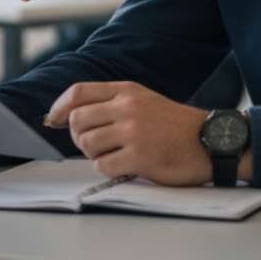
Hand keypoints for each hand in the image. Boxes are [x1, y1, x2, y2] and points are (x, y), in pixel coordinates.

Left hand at [45, 81, 246, 184]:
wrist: (208, 141)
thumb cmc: (173, 125)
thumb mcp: (143, 100)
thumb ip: (111, 103)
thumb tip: (70, 115)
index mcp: (126, 91)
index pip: (78, 92)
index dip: (59, 107)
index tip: (53, 119)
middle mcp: (127, 107)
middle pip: (77, 120)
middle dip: (78, 136)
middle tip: (95, 144)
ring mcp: (133, 131)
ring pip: (86, 144)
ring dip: (94, 154)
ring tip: (115, 154)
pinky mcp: (139, 157)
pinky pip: (103, 165)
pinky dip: (109, 168)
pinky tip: (126, 165)